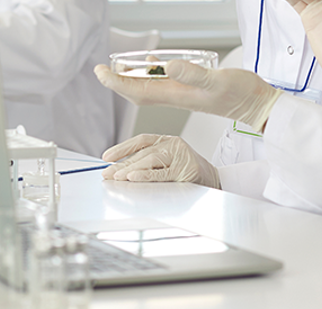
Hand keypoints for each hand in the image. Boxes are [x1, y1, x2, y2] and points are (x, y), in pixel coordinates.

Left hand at [95, 60, 280, 132]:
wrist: (258, 106)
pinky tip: (154, 67)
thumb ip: (193, 74)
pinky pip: (165, 85)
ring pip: (150, 89)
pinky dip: (152, 76)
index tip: (99, 71)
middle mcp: (177, 97)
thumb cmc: (241, 94)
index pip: (137, 91)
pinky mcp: (194, 91)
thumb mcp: (216, 81)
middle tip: (100, 69)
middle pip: (138, 92)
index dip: (116, 82)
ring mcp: (185, 95)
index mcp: (177, 95)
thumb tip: (167, 66)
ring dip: (132, 80)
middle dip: (117, 82)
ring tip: (119, 69)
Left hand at [101, 134, 219, 188]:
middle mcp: (174, 144)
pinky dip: (145, 175)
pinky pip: (162, 173)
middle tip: (107, 174)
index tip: (106, 157)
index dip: (122, 148)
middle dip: (122, 164)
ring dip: (131, 169)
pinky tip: (133, 178)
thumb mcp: (168, 161)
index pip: (141, 140)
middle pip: (142, 152)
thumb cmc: (188, 172)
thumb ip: (148, 162)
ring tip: (117, 177)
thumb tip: (118, 170)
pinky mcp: (186, 170)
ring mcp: (181, 156)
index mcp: (167, 140)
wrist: (215, 180)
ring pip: (151, 159)